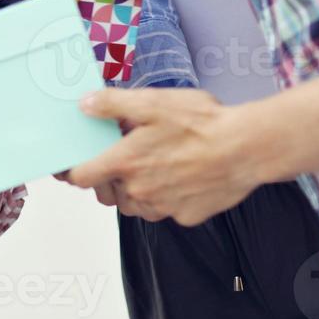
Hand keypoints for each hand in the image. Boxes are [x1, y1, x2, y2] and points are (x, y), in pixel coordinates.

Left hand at [66, 87, 257, 223]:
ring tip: (150, 167)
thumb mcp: (152, 102)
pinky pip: (165, 211)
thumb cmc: (201, 123)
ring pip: (134, 206)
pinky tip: (178, 176)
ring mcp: (163, 207)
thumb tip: (84, 105)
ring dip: (134, 191)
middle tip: (121, 159)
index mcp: (124, 163)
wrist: (248, 148)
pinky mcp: (186, 216)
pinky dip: (165, 198)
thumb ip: (112, 103)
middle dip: (107, 179)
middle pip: (106, 194)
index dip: (70, 172)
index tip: (70, 166)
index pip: (80, 177)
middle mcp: (139, 190)